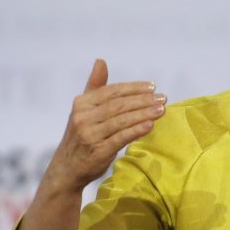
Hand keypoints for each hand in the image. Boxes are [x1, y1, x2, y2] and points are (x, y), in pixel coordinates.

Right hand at [43, 58, 166, 194]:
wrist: (66, 168)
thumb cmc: (81, 136)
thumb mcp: (84, 109)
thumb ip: (94, 86)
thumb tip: (100, 61)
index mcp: (81, 103)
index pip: (112, 91)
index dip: (134, 88)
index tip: (153, 87)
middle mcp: (83, 117)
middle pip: (119, 105)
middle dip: (143, 100)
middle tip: (163, 98)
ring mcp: (90, 135)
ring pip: (121, 120)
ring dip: (144, 114)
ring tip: (161, 109)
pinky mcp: (97, 151)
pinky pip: (120, 138)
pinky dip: (136, 130)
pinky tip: (150, 125)